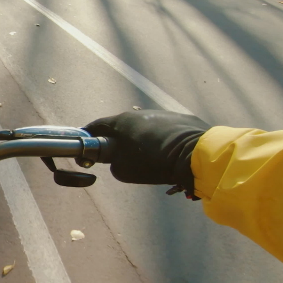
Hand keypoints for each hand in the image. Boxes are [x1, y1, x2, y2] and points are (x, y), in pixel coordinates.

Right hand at [84, 110, 210, 195]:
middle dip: (118, 139)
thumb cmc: (153, 162)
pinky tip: (167, 152)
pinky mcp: (181, 118)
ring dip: (141, 138)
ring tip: (149, 156)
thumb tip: (114, 159)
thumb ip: (112, 162)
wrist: (195, 155)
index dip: (89, 136)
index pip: (96, 126)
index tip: (87, 147)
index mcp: (121, 121)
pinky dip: (160, 139)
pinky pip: (164, 129)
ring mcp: (162, 113)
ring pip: (144, 127)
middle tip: (120, 155)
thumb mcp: (123, 170)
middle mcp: (139, 112)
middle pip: (122, 126)